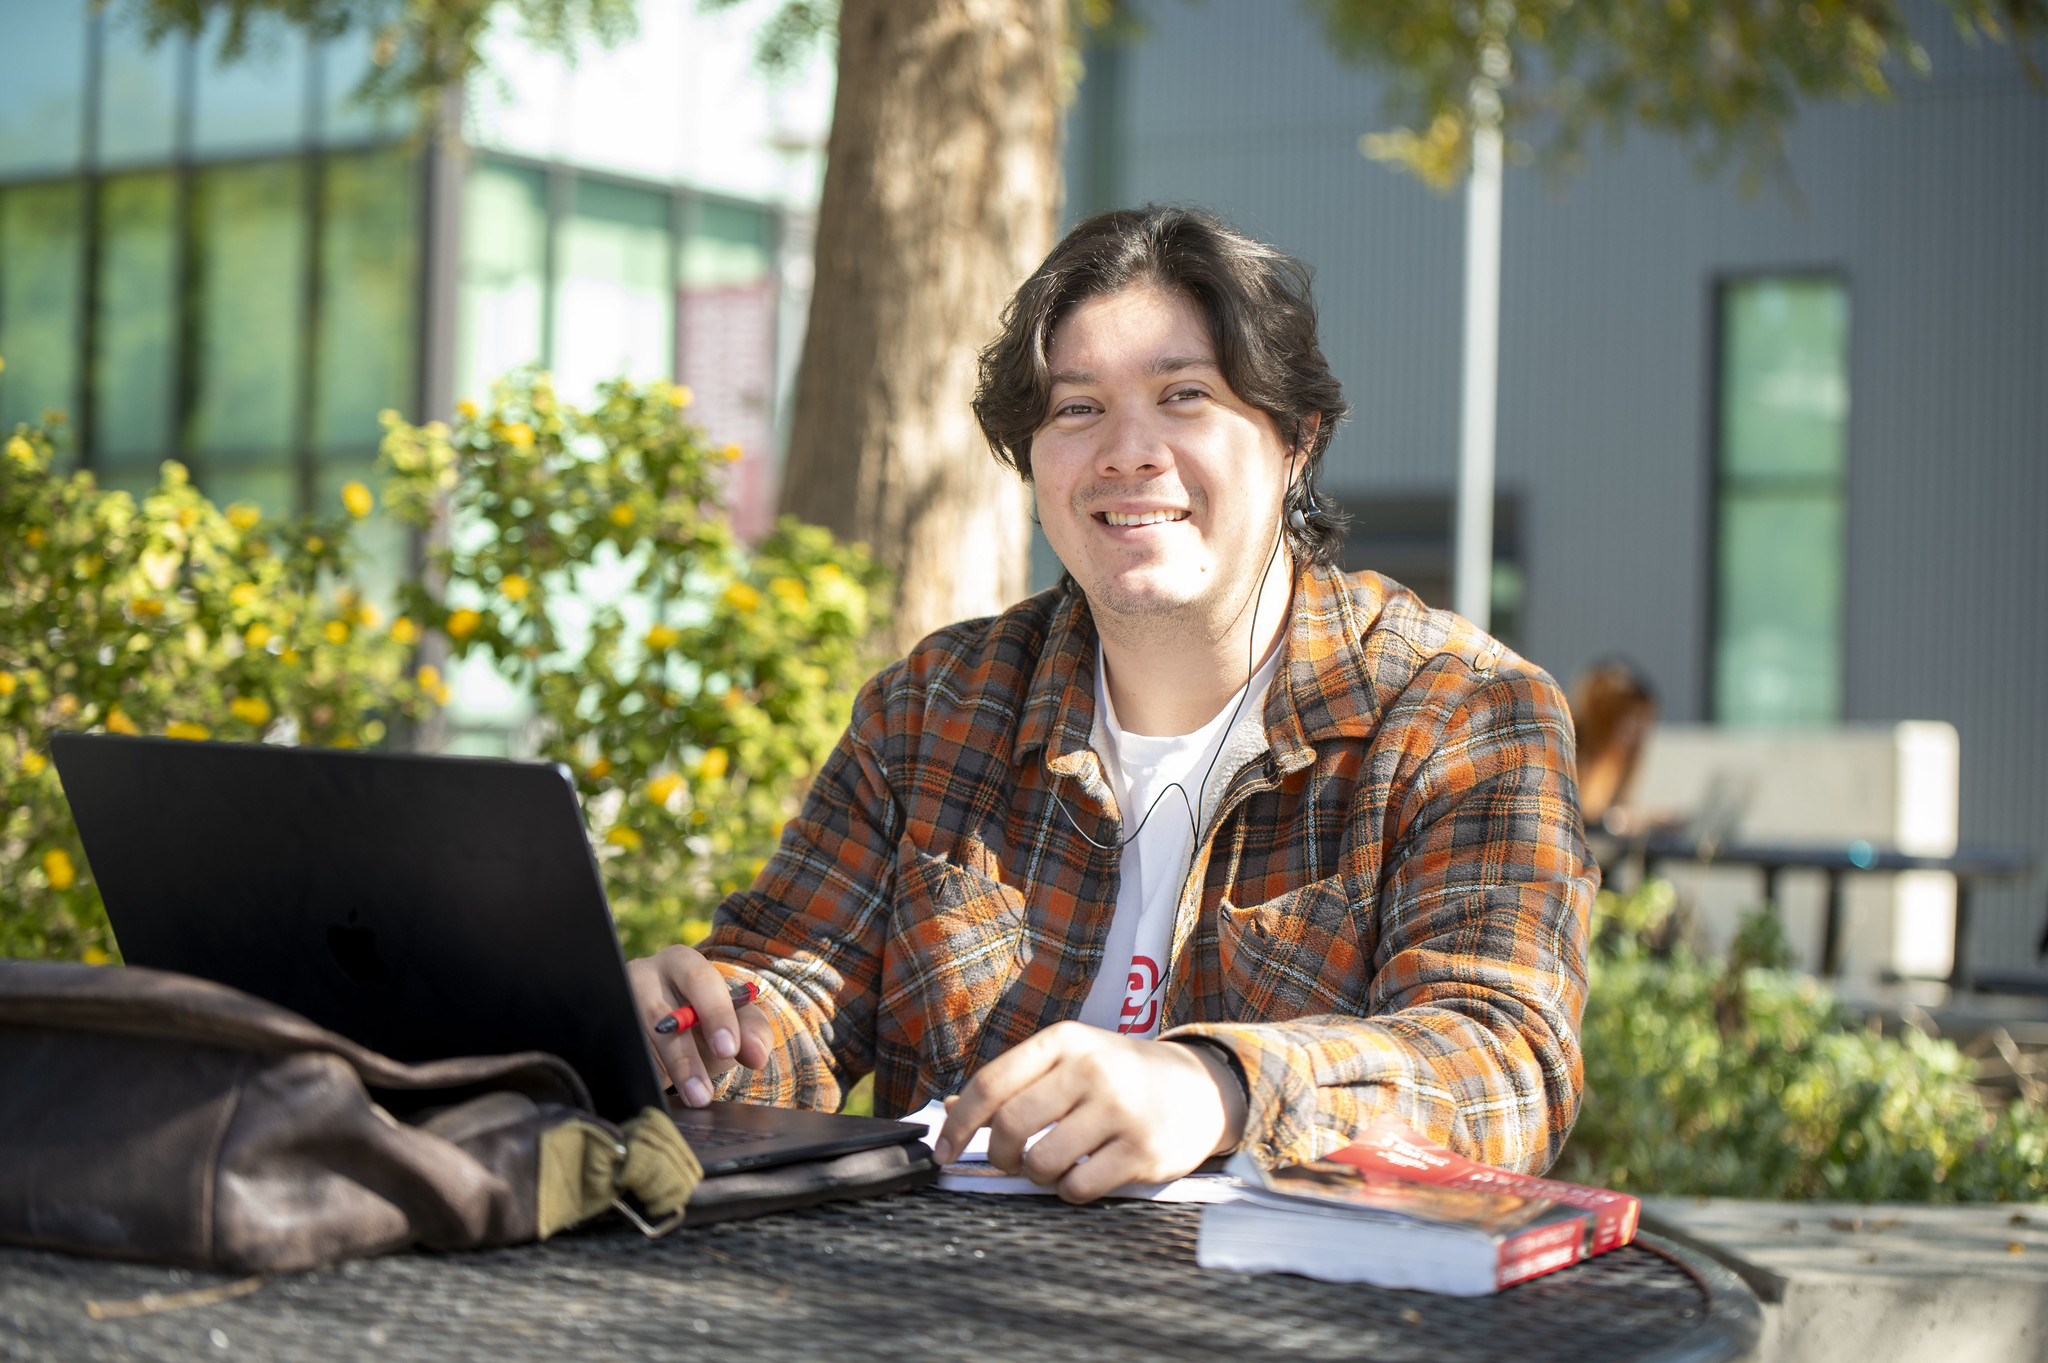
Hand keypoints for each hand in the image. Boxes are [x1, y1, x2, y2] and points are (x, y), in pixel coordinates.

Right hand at [626, 945, 773, 1106]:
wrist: (672, 1024)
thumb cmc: (705, 1016)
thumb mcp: (734, 1019)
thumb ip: (752, 1032)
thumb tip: (757, 1055)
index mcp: (682, 962)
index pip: (700, 981)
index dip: (715, 1014)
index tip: (728, 1049)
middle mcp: (643, 975)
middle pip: (661, 1017)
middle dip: (684, 1059)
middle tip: (702, 1094)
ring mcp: (617, 1002)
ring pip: (636, 1041)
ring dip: (662, 1073)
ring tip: (688, 1098)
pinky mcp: (603, 1030)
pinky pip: (618, 1057)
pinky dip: (639, 1077)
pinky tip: (656, 1094)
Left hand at [932, 1021, 1246, 1202]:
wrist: (1199, 1087)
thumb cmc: (1121, 1075)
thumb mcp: (1070, 1059)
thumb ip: (1015, 1081)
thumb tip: (953, 1110)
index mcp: (1064, 1041)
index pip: (991, 1083)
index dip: (959, 1124)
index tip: (946, 1150)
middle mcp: (1091, 1069)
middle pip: (1011, 1125)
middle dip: (1000, 1155)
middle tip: (1010, 1161)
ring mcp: (1119, 1109)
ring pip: (1042, 1161)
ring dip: (1037, 1175)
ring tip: (1053, 1165)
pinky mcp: (1142, 1150)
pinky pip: (1078, 1187)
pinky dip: (1069, 1190)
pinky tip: (1082, 1175)